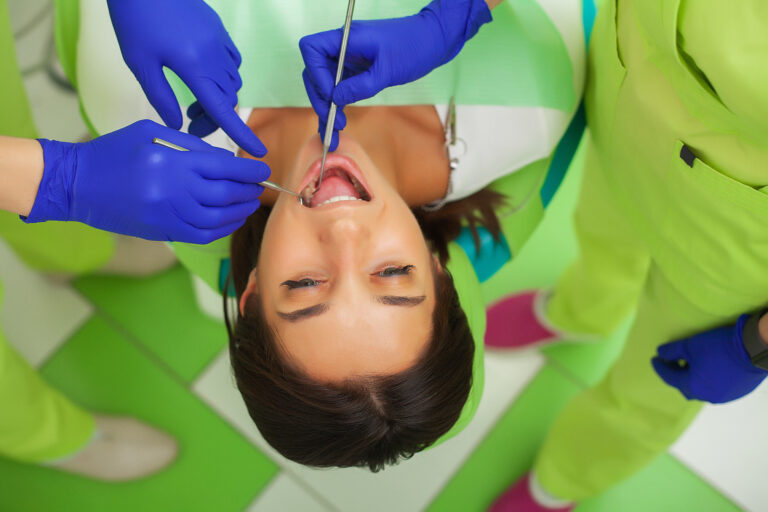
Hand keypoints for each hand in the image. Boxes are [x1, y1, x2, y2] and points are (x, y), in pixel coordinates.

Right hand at [24, 120, 269, 243]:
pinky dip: (220, 229)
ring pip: (216, 218)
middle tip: (258, 188)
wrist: (75, 183)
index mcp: (171, 161)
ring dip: (238, 212)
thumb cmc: (112, 152)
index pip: (223, 167)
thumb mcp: (150, 133)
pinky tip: (230, 220)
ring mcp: (167, 214)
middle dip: (246, 191)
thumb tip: (223, 157)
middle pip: (224, 194)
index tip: (262, 170)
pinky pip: (200, 235)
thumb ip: (189, 145)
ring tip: (249, 204)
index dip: (247, 170)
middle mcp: (172, 190)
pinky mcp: (160, 231)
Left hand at [107, 0, 265, 156]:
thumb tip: (177, 124)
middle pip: (227, 99)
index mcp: (193, 67)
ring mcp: (218, 41)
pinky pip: (232, 61)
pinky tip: (205, 76)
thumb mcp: (140, 64)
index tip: (258, 151)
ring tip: (193, 102)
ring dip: (219, 98)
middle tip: (191, 124)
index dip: (241, 133)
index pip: (223, 109)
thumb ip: (160, 97)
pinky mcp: (218, 30)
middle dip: (214, 118)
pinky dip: (224, 77)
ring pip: (232, 81)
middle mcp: (212, 55)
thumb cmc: (134, 20)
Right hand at [300, 0, 491, 150]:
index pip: (312, 49)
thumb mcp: (388, 70)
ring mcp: (349, 60)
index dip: (316, 74)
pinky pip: (340, 89)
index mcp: (347, 39)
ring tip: (333, 132)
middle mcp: (343, 48)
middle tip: (333, 121)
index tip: (331, 94)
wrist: (433, 41)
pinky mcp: (357, 72)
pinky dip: (337, 106)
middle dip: (320, 98)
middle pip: (314, 71)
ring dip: (326, 108)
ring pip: (325, 84)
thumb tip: (336, 99)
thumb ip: (362, 85)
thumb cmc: (414, 47)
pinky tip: (336, 126)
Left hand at [652, 315, 767, 402]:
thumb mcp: (690, 345)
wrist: (754, 348)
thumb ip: (672, 351)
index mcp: (693, 386)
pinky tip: (709, 369)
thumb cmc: (718, 347)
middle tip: (672, 363)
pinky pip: (717, 388)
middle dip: (677, 376)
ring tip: (690, 365)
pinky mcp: (738, 392)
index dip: (660, 368)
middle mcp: (707, 396)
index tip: (654, 360)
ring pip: (702, 389)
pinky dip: (708, 380)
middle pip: (685, 387)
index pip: (671, 378)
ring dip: (694, 379)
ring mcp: (724, 396)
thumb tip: (660, 353)